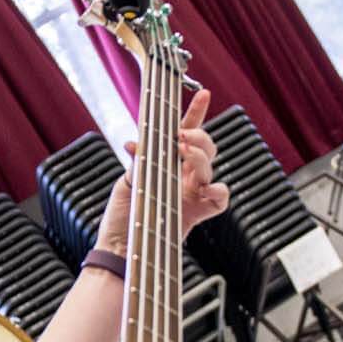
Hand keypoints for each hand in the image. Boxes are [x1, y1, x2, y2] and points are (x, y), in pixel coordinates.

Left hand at [99, 89, 231, 259]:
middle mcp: (183, 176)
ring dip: (199, 155)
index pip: (184, 133)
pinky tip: (205, 187)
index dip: (195, 113)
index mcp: (167, 163)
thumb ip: (140, 163)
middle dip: (197, 135)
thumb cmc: (122, 218)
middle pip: (205, 146)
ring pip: (210, 165)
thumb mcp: (127, 182)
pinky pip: (220, 197)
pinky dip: (218, 190)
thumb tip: (140, 144)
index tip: (203, 93)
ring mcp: (193, 193)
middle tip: (181, 136)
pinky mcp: (199, 212)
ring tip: (183, 152)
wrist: (122, 248)